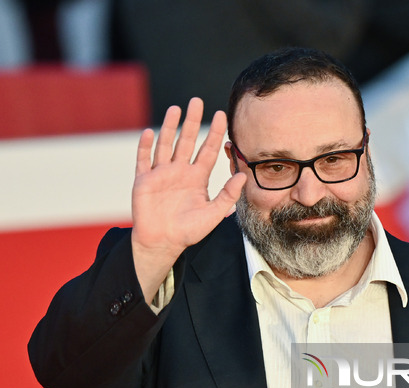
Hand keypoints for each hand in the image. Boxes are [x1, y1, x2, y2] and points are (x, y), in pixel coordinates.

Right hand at [131, 97, 246, 301]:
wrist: (162, 243)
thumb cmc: (188, 231)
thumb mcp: (213, 215)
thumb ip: (228, 196)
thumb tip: (243, 176)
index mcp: (197, 178)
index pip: (208, 150)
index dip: (215, 133)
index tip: (221, 115)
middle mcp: (180, 172)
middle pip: (187, 141)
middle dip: (192, 121)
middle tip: (197, 101)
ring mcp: (161, 174)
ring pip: (166, 145)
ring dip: (169, 127)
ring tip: (175, 109)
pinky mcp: (144, 180)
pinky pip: (143, 159)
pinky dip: (145, 146)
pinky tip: (149, 132)